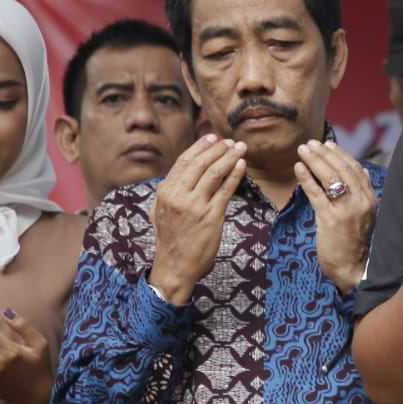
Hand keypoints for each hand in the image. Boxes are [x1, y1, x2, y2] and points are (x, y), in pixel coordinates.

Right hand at [149, 134, 247, 304]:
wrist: (175, 266)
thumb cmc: (171, 238)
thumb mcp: (160, 210)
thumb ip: (171, 190)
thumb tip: (183, 172)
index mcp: (165, 191)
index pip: (184, 161)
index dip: (201, 146)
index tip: (213, 137)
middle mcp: (178, 196)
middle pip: (200, 163)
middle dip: (218, 148)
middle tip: (231, 141)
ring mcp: (194, 206)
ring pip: (214, 173)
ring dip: (229, 157)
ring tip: (240, 148)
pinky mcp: (211, 216)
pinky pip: (226, 190)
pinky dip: (235, 175)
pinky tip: (242, 165)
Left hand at [294, 139, 378, 290]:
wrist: (351, 268)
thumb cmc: (354, 242)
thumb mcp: (365, 215)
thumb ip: (363, 192)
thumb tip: (364, 170)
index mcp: (370, 199)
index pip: (355, 169)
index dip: (340, 154)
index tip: (327, 144)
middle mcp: (361, 202)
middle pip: (342, 170)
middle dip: (325, 153)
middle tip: (310, 143)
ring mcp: (346, 211)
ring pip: (330, 178)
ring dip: (315, 161)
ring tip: (303, 150)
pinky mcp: (330, 220)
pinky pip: (317, 194)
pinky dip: (307, 178)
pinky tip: (298, 168)